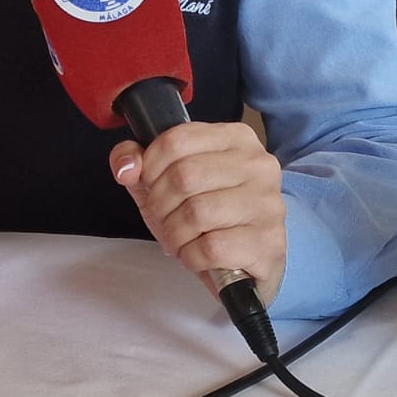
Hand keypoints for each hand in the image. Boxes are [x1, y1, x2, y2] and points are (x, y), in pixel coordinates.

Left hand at [110, 121, 286, 304]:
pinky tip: (196, 255)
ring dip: (174, 234)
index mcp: (235, 138)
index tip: (150, 186)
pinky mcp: (269, 240)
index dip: (150, 167)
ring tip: (177, 240)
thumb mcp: (167, 182)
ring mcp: (267, 202)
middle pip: (184, 176)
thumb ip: (140, 163)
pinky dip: (192, 256)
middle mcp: (258, 164)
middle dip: (159, 205)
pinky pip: (212, 247)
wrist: (250, 259)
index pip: (176, 140)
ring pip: (197, 212)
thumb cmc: (208, 216)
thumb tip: (127, 167)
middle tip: (162, 220)